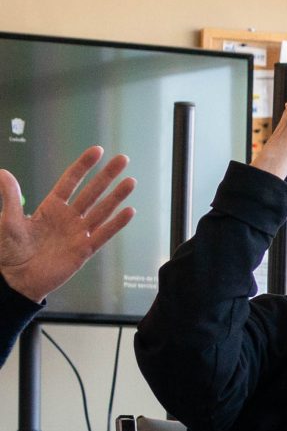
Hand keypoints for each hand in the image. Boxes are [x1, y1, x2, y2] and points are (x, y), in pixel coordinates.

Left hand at [0, 148, 137, 303]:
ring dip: (117, 196)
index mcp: (51, 207)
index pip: (71, 182)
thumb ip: (10, 196)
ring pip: (102, 211)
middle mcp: (68, 218)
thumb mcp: (8, 221)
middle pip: (92, 192)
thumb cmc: (10, 251)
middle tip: (122, 159)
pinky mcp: (84, 250)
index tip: (97, 151)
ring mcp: (78, 233)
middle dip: (107, 175)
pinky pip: (103, 235)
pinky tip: (129, 212)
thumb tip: (4, 173)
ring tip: (130, 181)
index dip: (83, 166)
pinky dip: (116, 224)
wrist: (17, 278)